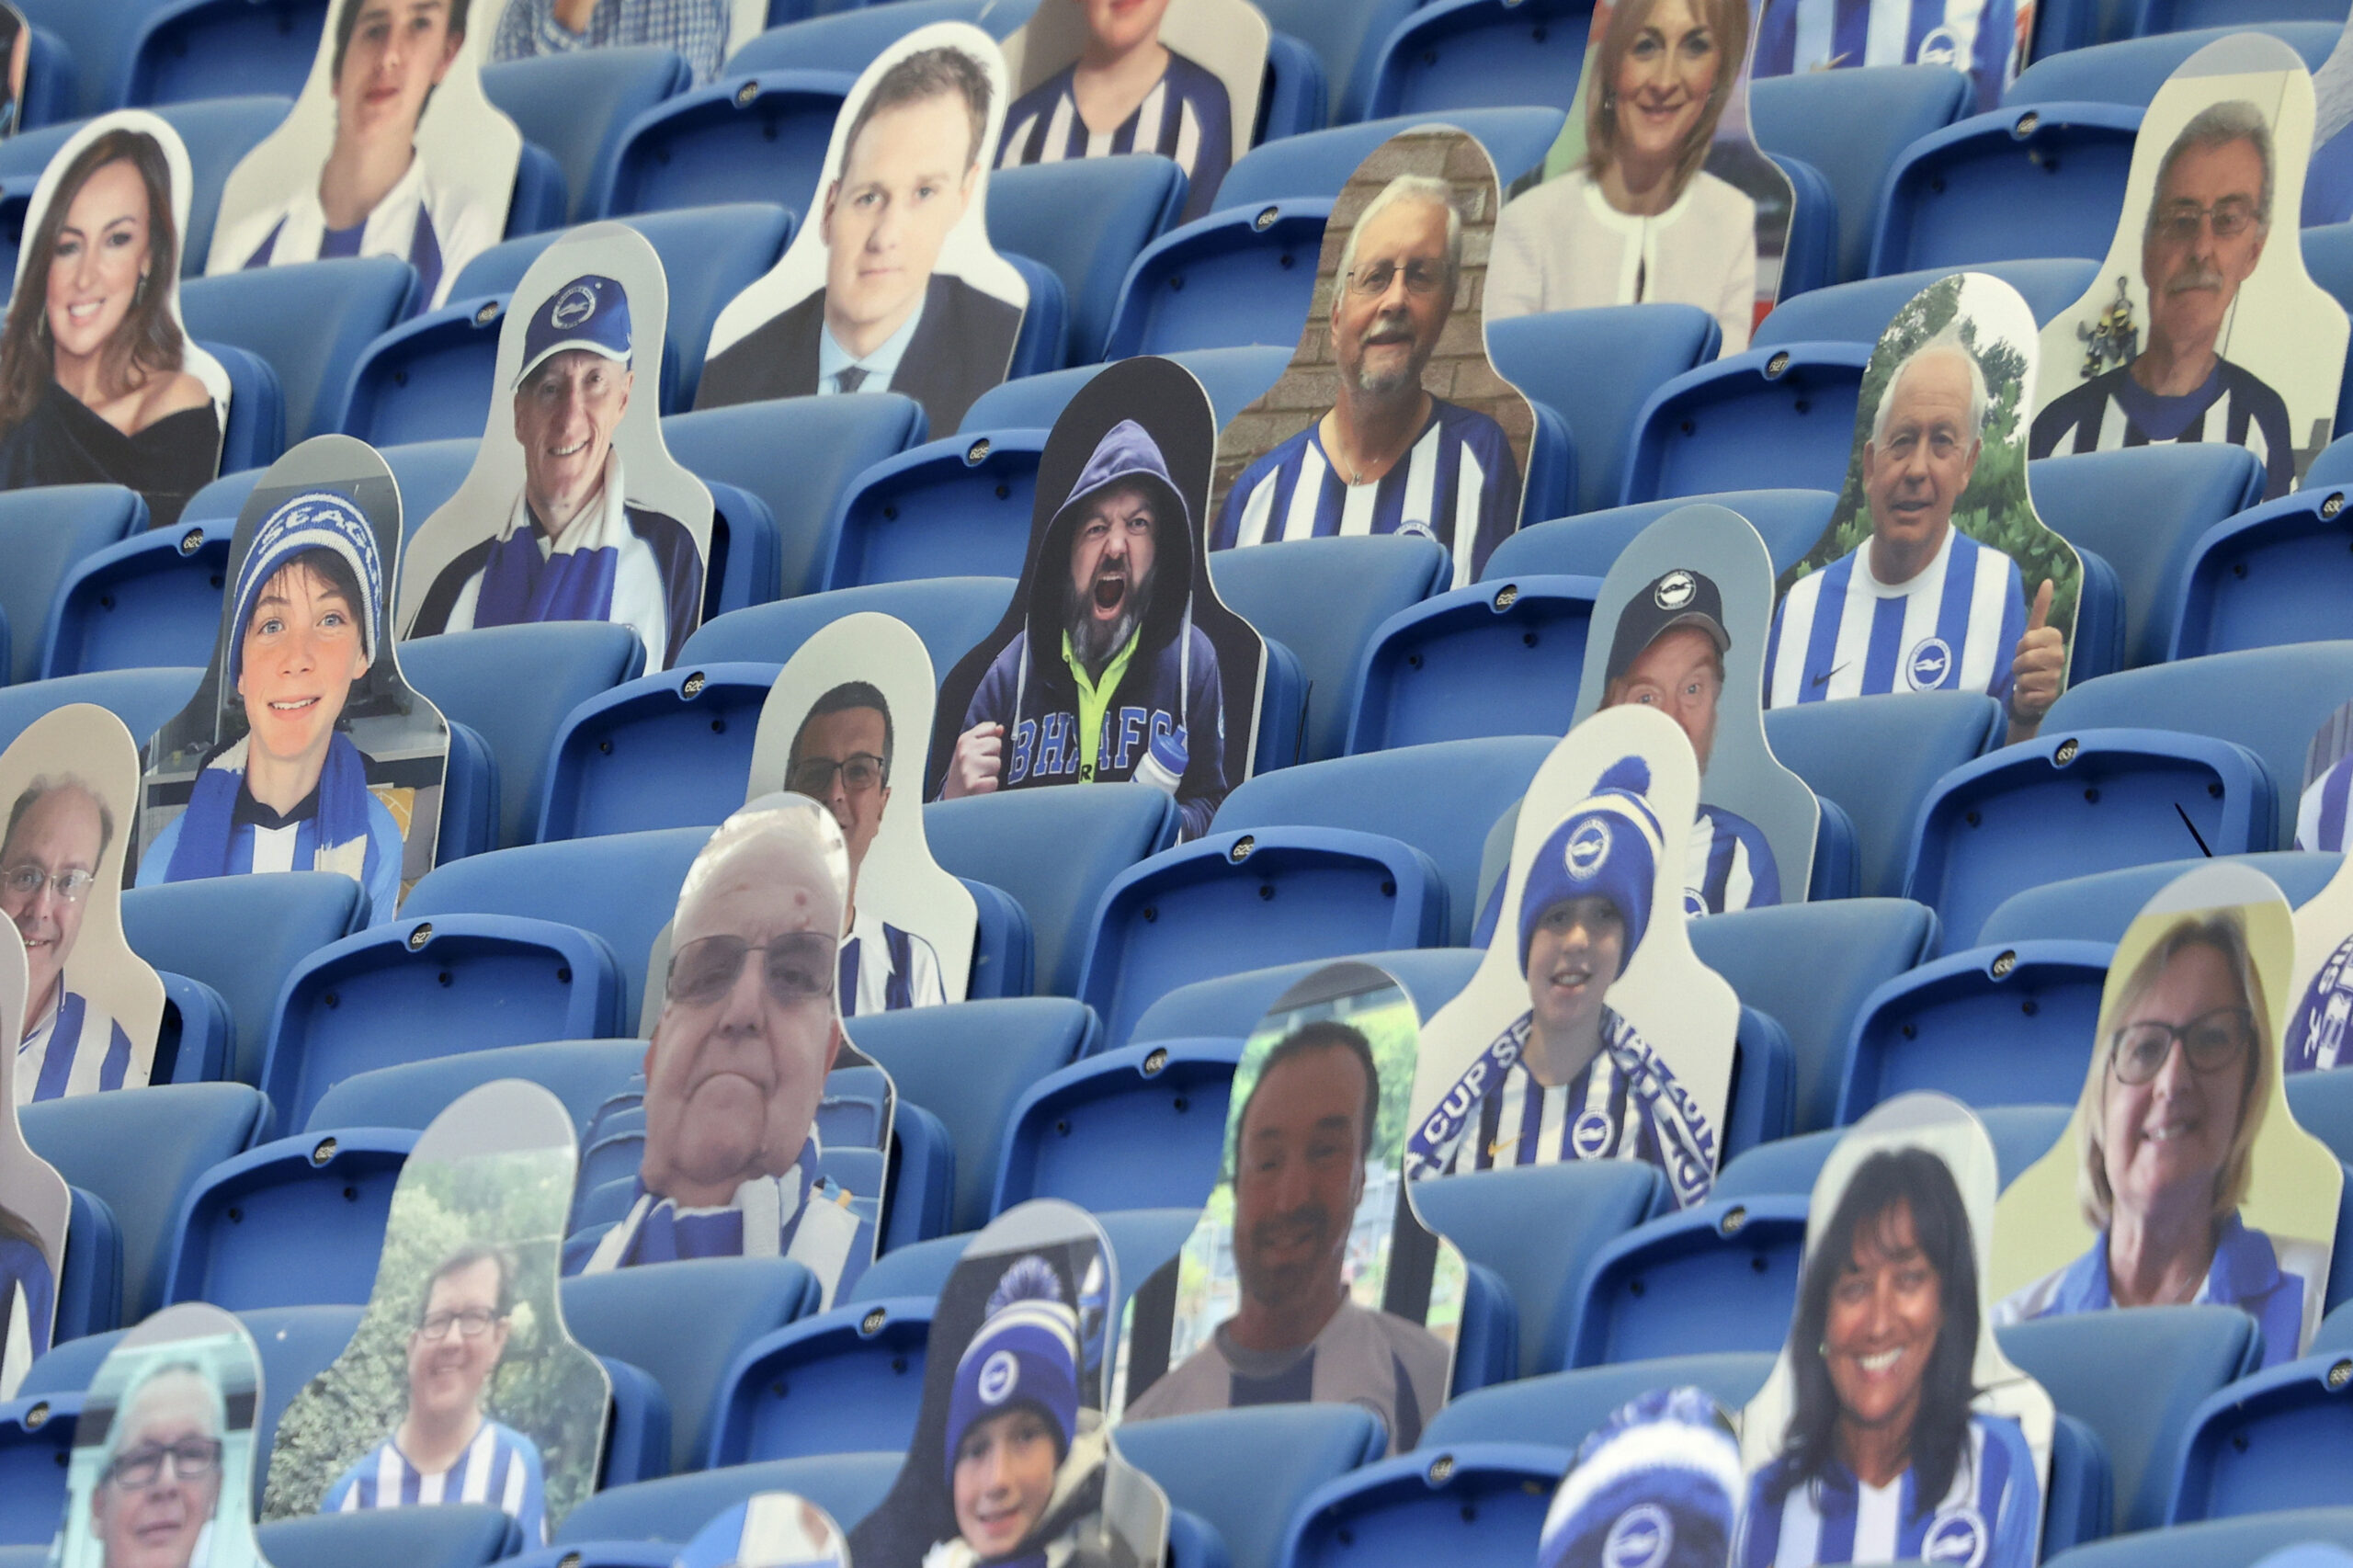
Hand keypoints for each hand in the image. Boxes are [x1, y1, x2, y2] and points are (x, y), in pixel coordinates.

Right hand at [940, 722, 1003, 798]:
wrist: (951, 801)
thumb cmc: (963, 775)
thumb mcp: (968, 751)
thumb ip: (984, 737)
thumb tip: (999, 728)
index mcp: (964, 740)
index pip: (990, 728)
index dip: (990, 741)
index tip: (982, 751)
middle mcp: (965, 752)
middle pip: (996, 744)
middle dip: (992, 756)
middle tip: (981, 768)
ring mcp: (968, 768)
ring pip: (997, 763)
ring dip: (991, 772)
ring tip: (980, 778)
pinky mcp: (974, 785)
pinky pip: (994, 781)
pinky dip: (989, 786)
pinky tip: (980, 788)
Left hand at [2006, 578, 2064, 741]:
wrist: (2030, 692)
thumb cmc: (2029, 661)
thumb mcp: (2032, 634)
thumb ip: (2040, 609)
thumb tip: (2048, 580)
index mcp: (2055, 638)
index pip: (2027, 639)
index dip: (2020, 647)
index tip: (2024, 649)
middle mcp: (2060, 656)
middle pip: (2026, 657)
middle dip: (2018, 664)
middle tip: (2022, 667)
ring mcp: (2057, 677)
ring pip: (2025, 676)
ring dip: (2019, 680)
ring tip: (2026, 680)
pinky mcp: (2051, 696)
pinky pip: (2027, 693)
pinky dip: (2023, 695)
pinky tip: (2030, 694)